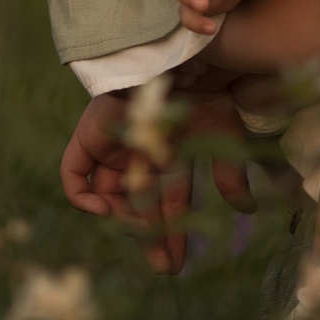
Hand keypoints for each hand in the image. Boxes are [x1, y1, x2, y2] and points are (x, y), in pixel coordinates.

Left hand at [58, 87, 254, 272]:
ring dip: (120, 221)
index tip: (175, 264)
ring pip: (108, 194)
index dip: (169, 234)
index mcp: (168, 154)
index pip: (164, 204)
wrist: (185, 56)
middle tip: (163, 263)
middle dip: (148, 237)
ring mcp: (114, 144)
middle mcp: (139, 152)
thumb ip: (229, 174)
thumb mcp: (224, 134)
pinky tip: (102, 210)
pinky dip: (80, 194)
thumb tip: (245, 209)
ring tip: (141, 235)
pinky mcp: (91, 133)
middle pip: (137, 206)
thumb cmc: (208, 89)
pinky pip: (73, 171)